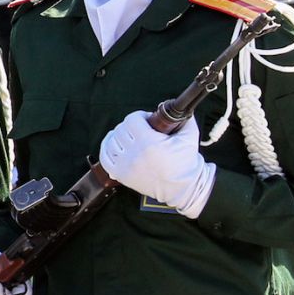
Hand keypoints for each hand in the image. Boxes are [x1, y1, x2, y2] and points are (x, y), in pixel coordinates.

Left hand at [99, 111, 215, 217]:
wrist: (182, 187)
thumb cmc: (186, 163)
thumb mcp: (189, 137)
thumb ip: (184, 119)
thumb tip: (174, 107)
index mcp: (149, 142)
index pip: (132, 119)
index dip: (140, 116)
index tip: (147, 119)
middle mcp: (134, 153)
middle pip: (121, 129)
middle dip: (130, 126)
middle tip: (139, 129)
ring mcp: (125, 165)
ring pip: (111, 141)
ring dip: (118, 136)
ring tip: (128, 136)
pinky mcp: (121, 175)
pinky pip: (104, 157)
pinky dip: (107, 148)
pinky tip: (113, 144)